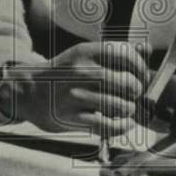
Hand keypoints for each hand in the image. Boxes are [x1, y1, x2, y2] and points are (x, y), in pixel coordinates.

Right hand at [2, 41, 151, 138]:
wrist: (29, 91)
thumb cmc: (63, 74)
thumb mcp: (84, 56)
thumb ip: (115, 52)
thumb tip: (146, 49)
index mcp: (85, 52)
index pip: (125, 54)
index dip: (140, 66)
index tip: (141, 74)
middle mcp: (80, 72)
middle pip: (126, 82)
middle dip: (136, 90)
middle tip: (132, 93)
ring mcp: (74, 96)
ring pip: (119, 105)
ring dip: (129, 108)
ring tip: (126, 107)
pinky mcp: (71, 118)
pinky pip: (107, 125)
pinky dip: (122, 126)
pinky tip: (123, 123)